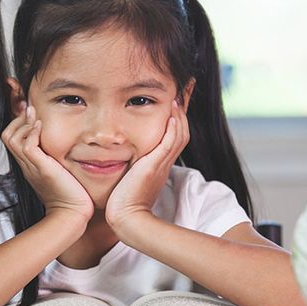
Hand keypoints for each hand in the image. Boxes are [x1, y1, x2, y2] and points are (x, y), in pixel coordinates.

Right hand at [1, 103, 93, 223]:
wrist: (72, 214)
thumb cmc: (72, 196)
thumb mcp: (61, 171)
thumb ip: (58, 159)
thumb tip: (66, 145)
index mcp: (29, 165)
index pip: (13, 138)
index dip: (19, 123)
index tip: (31, 113)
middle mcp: (26, 164)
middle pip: (7, 135)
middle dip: (18, 118)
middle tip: (30, 109)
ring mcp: (32, 166)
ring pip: (12, 137)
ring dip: (24, 122)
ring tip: (36, 115)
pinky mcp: (41, 168)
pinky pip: (27, 145)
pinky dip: (32, 132)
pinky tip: (42, 126)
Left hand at [105, 100, 188, 231]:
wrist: (126, 219)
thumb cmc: (122, 202)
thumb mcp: (128, 178)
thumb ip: (128, 165)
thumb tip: (120, 157)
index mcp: (159, 163)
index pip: (173, 134)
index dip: (176, 115)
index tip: (176, 98)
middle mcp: (164, 162)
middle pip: (181, 130)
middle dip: (183, 107)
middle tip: (186, 87)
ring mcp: (161, 164)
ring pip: (178, 134)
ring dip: (180, 113)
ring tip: (179, 94)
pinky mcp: (154, 166)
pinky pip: (169, 144)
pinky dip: (172, 128)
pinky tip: (172, 114)